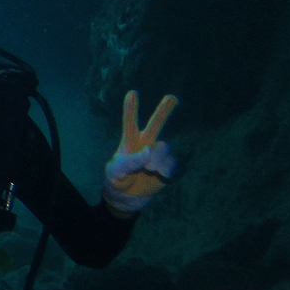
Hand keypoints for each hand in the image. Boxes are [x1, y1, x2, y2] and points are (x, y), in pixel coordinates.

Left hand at [102, 90, 178, 213]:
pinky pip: (173, 164)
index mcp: (130, 142)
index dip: (130, 109)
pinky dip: (166, 171)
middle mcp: (146, 143)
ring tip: (149, 169)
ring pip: (164, 148)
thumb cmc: (118, 179)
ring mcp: (160, 154)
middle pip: (156, 124)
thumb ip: (129, 161)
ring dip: (157, 159)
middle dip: (164, 110)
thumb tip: (148, 151)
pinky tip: (159, 176)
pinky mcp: (170, 166)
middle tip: (172, 97)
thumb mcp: (115, 171)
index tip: (132, 93)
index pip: (130, 123)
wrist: (128, 197)